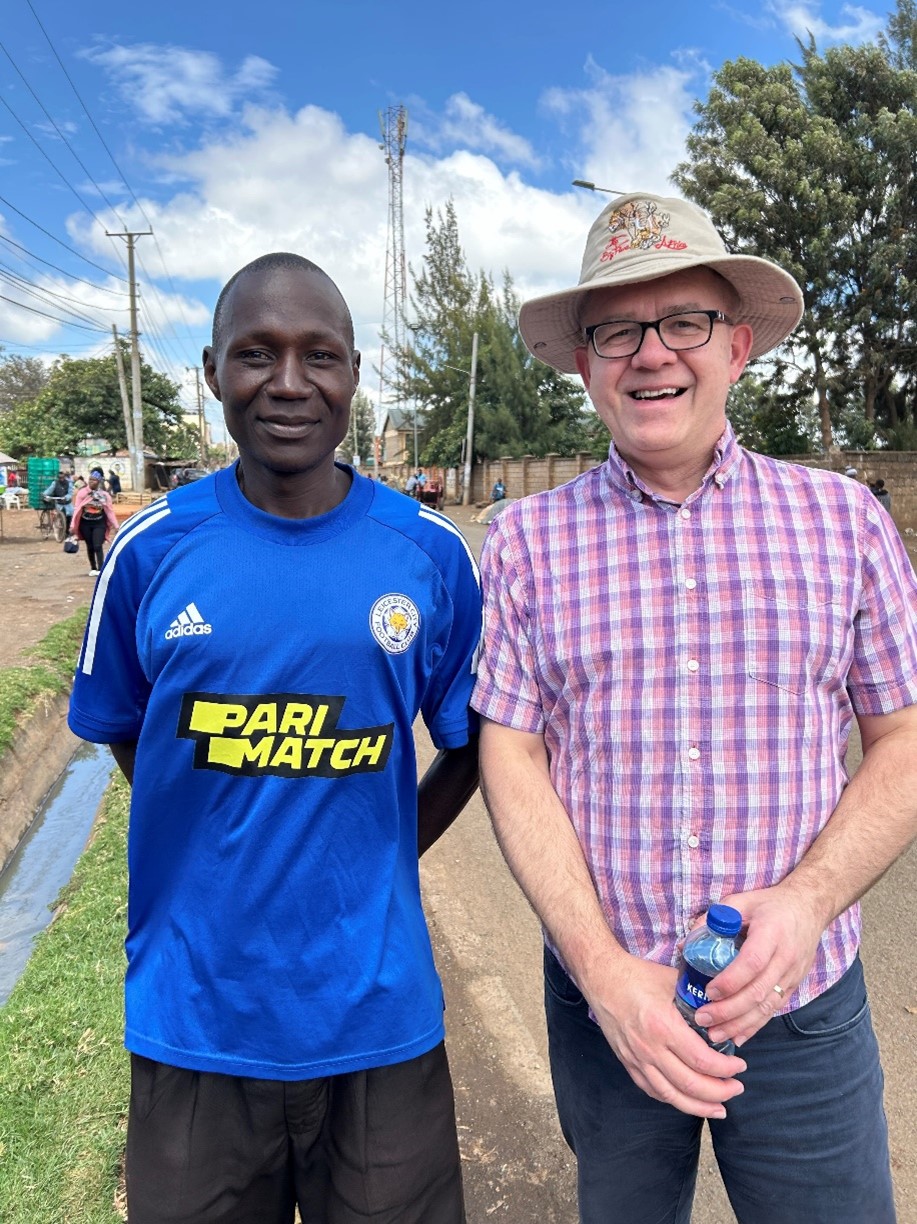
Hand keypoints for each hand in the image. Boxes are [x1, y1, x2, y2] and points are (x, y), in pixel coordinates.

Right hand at [585, 954, 746, 1118]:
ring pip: (672, 1095)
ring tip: (719, 1108)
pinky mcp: (628, 1063)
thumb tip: (723, 1007)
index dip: (726, 1069)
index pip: (702, 1061)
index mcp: (663, 1026)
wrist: (601, 977)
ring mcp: (637, 1059)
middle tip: (737, 1088)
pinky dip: (674, 1099)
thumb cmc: (637, 975)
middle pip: (690, 1084)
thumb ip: (697, 996)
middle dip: (720, 1092)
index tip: (740, 1066)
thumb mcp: (672, 981)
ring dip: (699, 1106)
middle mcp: (649, 1048)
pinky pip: (653, 1091)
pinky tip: (688, 1100)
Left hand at [695, 885, 824, 1046]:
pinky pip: (773, 1009)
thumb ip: (712, 920)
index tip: (708, 992)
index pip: (752, 962)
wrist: (808, 908)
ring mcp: (792, 975)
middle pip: (758, 991)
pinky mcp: (793, 986)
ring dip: (740, 1024)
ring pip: (766, 1006)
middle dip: (728, 1010)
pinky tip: (737, 1036)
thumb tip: (685, 946)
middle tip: (703, 1019)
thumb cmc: (769, 904)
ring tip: (714, 1035)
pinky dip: (755, 1025)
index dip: (730, 981)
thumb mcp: (740, 902)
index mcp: (771, 933)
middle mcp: (785, 958)